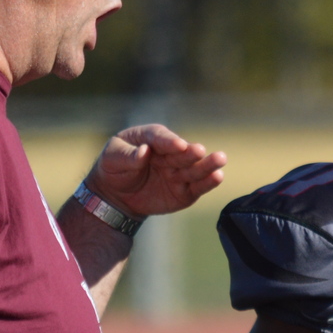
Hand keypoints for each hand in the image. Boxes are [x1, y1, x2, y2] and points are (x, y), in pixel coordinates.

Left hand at [82, 124, 224, 217]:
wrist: (115, 195)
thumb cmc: (114, 168)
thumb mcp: (112, 158)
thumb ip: (127, 156)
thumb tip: (143, 152)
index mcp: (151, 139)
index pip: (160, 137)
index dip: (169, 141)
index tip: (178, 145)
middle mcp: (169, 154)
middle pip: (182, 152)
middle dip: (190, 152)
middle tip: (199, 151)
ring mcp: (178, 172)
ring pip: (194, 168)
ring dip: (207, 164)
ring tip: (220, 159)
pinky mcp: (184, 192)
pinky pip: (197, 187)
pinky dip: (208, 183)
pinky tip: (217, 176)